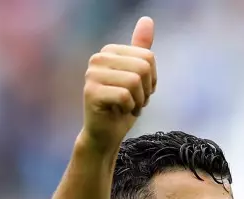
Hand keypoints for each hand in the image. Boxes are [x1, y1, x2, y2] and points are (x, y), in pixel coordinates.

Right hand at [81, 17, 156, 152]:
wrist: (106, 134)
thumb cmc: (123, 106)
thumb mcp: (138, 76)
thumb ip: (140, 49)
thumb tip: (147, 19)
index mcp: (109, 51)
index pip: (148, 57)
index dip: (152, 79)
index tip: (140, 91)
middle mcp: (97, 59)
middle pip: (143, 67)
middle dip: (146, 90)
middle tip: (135, 101)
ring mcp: (91, 75)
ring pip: (135, 81)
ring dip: (139, 100)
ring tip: (128, 107)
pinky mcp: (91, 92)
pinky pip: (125, 95)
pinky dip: (130, 108)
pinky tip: (120, 112)